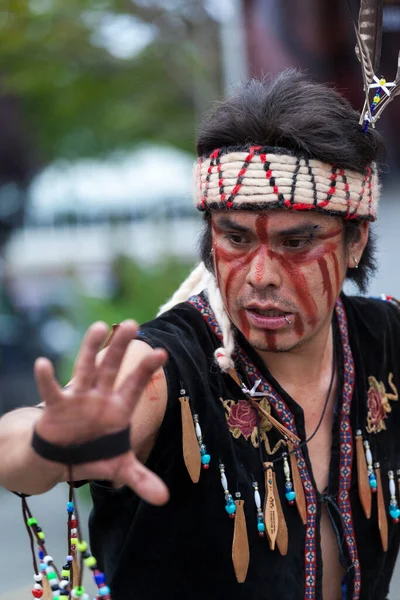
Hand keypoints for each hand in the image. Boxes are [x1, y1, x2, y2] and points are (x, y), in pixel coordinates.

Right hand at [34, 320, 168, 504]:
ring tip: (98, 327)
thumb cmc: (94, 454)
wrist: (63, 457)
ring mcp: (79, 397)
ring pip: (86, 368)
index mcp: (119, 407)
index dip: (147, 370)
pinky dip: (46, 378)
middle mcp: (101, 396)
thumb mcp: (118, 468)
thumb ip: (140, 479)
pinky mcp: (57, 406)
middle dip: (121, 347)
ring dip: (90, 348)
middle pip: (112, 367)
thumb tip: (164, 499)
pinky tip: (42, 362)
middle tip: (132, 323)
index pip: (136, 385)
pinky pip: (51, 390)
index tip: (162, 353)